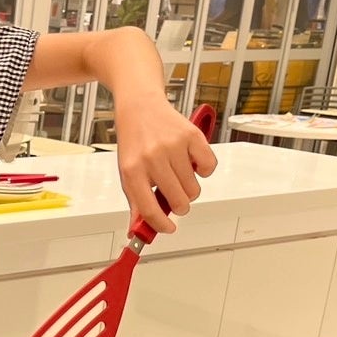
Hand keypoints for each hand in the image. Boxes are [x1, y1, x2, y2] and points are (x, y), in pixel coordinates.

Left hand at [113, 96, 217, 233]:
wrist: (140, 107)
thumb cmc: (134, 141)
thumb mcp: (127, 172)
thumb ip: (136, 201)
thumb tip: (138, 230)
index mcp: (132, 170)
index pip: (148, 209)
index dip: (161, 225)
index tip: (168, 228)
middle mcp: (152, 158)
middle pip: (178, 201)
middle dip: (180, 206)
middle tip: (175, 199)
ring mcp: (173, 146)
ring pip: (194, 188)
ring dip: (190, 189)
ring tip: (179, 176)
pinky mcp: (192, 135)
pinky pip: (209, 167)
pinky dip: (204, 170)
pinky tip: (192, 163)